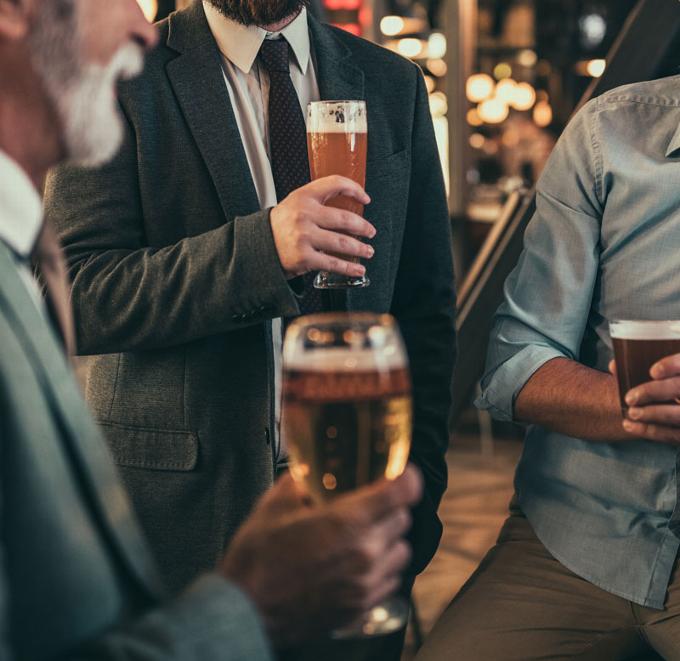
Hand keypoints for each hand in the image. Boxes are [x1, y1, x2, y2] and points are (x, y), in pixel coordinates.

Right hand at [221, 466, 421, 646]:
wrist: (245, 610)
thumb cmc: (256, 560)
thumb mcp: (273, 505)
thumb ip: (299, 482)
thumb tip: (309, 469)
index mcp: (347, 523)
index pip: (401, 492)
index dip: (405, 477)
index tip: (402, 473)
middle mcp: (365, 553)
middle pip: (403, 520)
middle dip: (389, 507)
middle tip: (370, 503)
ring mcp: (365, 584)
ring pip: (401, 551)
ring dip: (389, 538)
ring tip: (365, 535)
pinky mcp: (361, 607)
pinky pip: (390, 580)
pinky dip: (382, 568)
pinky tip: (359, 563)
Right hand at [270, 176, 375, 279]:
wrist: (259, 246)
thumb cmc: (281, 225)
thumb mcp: (295, 203)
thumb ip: (318, 201)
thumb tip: (349, 206)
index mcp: (303, 197)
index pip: (334, 184)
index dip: (355, 189)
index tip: (365, 199)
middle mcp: (304, 215)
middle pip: (344, 219)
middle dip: (363, 227)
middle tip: (370, 231)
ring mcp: (304, 237)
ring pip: (342, 243)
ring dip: (360, 249)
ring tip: (368, 251)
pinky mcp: (304, 258)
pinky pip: (333, 263)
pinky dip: (349, 268)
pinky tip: (358, 269)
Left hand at [610, 357, 679, 442]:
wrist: (668, 402)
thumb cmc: (659, 383)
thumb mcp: (657, 372)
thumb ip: (637, 366)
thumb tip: (613, 366)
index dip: (672, 366)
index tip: (653, 372)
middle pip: (679, 388)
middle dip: (655, 392)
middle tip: (630, 398)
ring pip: (679, 414)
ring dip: (654, 414)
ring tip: (631, 412)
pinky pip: (673, 434)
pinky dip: (651, 431)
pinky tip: (630, 425)